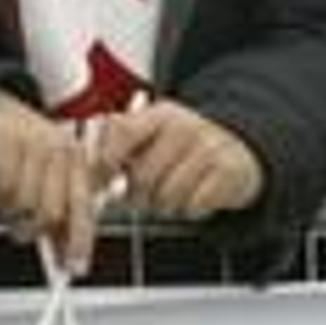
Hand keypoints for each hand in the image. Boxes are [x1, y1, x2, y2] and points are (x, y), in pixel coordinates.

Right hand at [0, 90, 100, 276]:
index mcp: (78, 163)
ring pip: (23, 204)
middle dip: (30, 228)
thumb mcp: (50, 180)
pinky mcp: (8, 141)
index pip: (83, 210)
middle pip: (49, 213)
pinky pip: (0, 188)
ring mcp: (36, 144)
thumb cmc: (25, 150)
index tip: (74, 268)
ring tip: (5, 199)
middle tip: (18, 226)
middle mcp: (61, 152)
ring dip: (7, 211)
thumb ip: (61, 217)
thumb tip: (66, 256)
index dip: (79, 242)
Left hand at [92, 99, 264, 219]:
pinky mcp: (228, 173)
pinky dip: (190, 210)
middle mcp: (186, 127)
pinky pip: (193, 206)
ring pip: (167, 196)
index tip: (102, 177)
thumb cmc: (183, 148)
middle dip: (138, 194)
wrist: (239, 149)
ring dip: (164, 205)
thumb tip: (86, 164)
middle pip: (142, 176)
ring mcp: (209, 149)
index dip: (107, 159)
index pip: (124, 132)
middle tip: (145, 193)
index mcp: (160, 115)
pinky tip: (194, 196)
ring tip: (171, 193)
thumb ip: (120, 143)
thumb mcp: (153, 134)